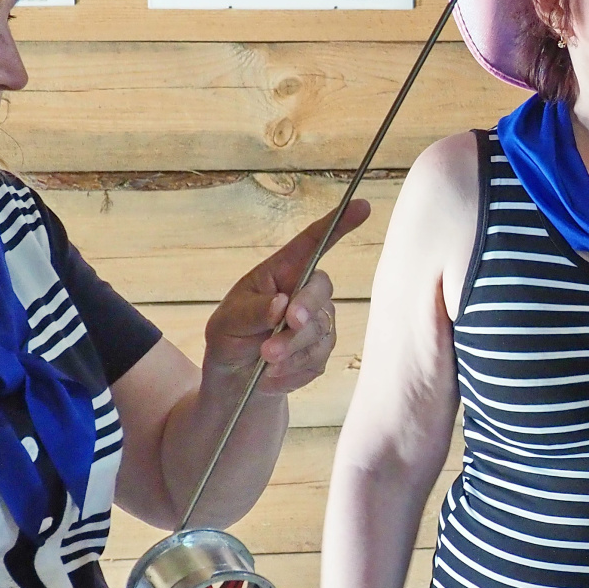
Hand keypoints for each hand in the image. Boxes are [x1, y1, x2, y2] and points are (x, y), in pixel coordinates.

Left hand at [204, 200, 371, 393]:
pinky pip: (318, 359)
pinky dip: (292, 369)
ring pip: (320, 330)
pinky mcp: (321, 353)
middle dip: (305, 308)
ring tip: (265, 360)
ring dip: (292, 348)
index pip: (313, 243)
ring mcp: (317, 322)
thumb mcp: (226, 323)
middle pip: (321, 289)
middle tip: (286, 323)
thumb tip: (281, 302)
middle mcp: (304, 292)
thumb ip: (251, 312)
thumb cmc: (229, 338)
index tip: (362, 206)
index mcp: (282, 272)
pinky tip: (272, 374)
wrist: (235, 381)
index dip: (339, 223)